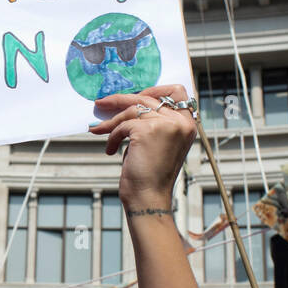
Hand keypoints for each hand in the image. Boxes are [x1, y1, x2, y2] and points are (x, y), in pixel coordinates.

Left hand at [88, 86, 196, 209]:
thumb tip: (129, 102)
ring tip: (99, 130)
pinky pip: (123, 125)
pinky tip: (110, 149)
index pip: (177, 92)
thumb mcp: (158, 142)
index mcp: (187, 125)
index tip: (135, 95)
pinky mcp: (147, 131)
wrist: (148, 197)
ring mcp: (165, 125)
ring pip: (132, 108)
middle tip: (102, 103)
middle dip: (122, 99)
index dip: (154, 90)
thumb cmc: (150, 174)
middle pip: (148, 97)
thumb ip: (154, 121)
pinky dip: (112, 136)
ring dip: (112, 121)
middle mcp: (180, 122)